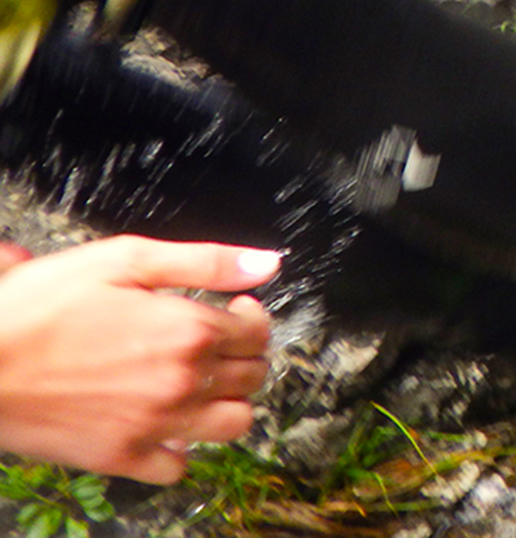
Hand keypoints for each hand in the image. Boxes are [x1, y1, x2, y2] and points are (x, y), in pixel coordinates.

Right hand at [0, 236, 279, 483]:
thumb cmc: (38, 308)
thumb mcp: (123, 259)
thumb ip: (205, 262)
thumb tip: (266, 264)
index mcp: (188, 331)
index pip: (257, 332)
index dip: (251, 316)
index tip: (233, 309)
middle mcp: (182, 382)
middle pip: (252, 377)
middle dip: (244, 355)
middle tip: (216, 343)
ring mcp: (155, 425)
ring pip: (232, 424)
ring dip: (228, 402)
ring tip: (202, 383)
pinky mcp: (122, 457)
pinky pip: (178, 467)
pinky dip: (181, 448)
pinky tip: (165, 424)